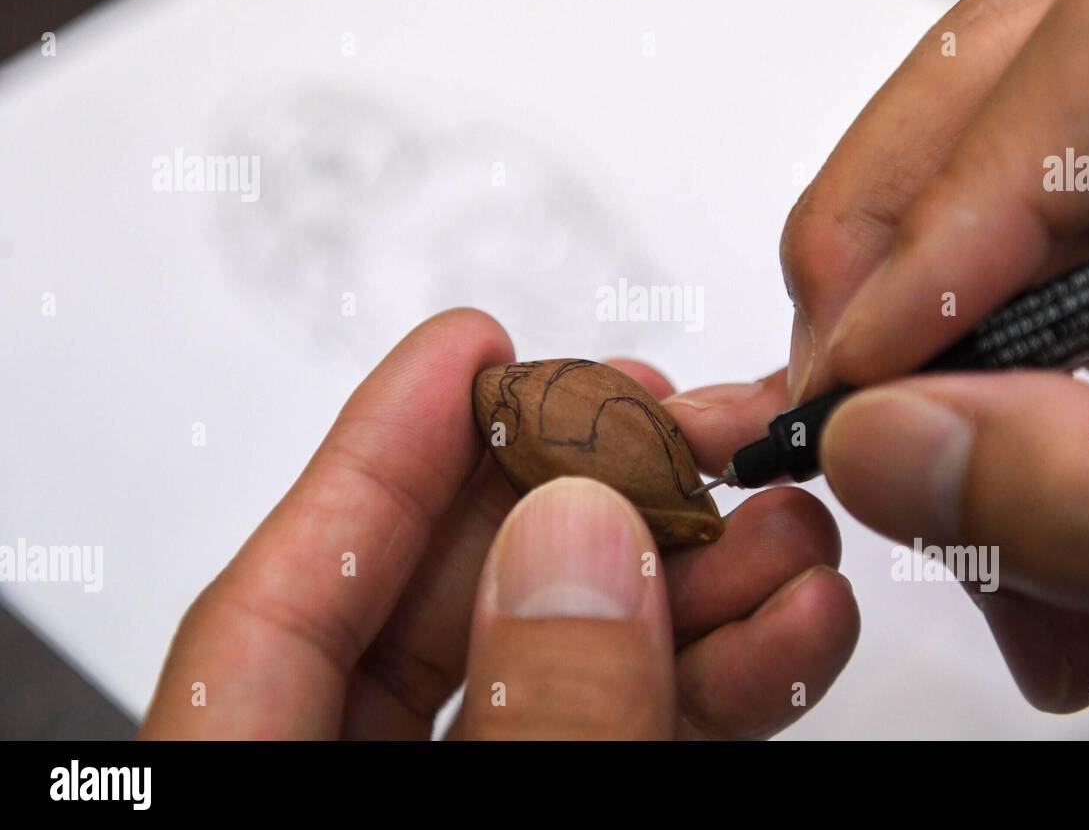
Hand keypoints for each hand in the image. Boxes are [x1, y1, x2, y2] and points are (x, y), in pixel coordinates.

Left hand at [139, 308, 857, 738]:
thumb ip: (533, 719)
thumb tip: (577, 546)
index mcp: (253, 790)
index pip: (284, 600)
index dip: (376, 454)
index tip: (467, 345)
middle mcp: (355, 786)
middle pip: (451, 606)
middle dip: (591, 501)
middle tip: (680, 423)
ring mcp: (467, 808)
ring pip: (572, 669)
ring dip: (695, 592)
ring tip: (787, 525)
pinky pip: (634, 738)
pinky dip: (717, 687)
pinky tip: (794, 629)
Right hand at [677, 0, 1088, 710]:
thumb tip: (896, 447)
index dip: (957, 201)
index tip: (871, 363)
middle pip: (1018, 89)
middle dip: (892, 256)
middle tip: (843, 398)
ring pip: (994, 207)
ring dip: (922, 365)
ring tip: (928, 508)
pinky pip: (1026, 307)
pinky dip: (973, 416)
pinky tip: (988, 520)